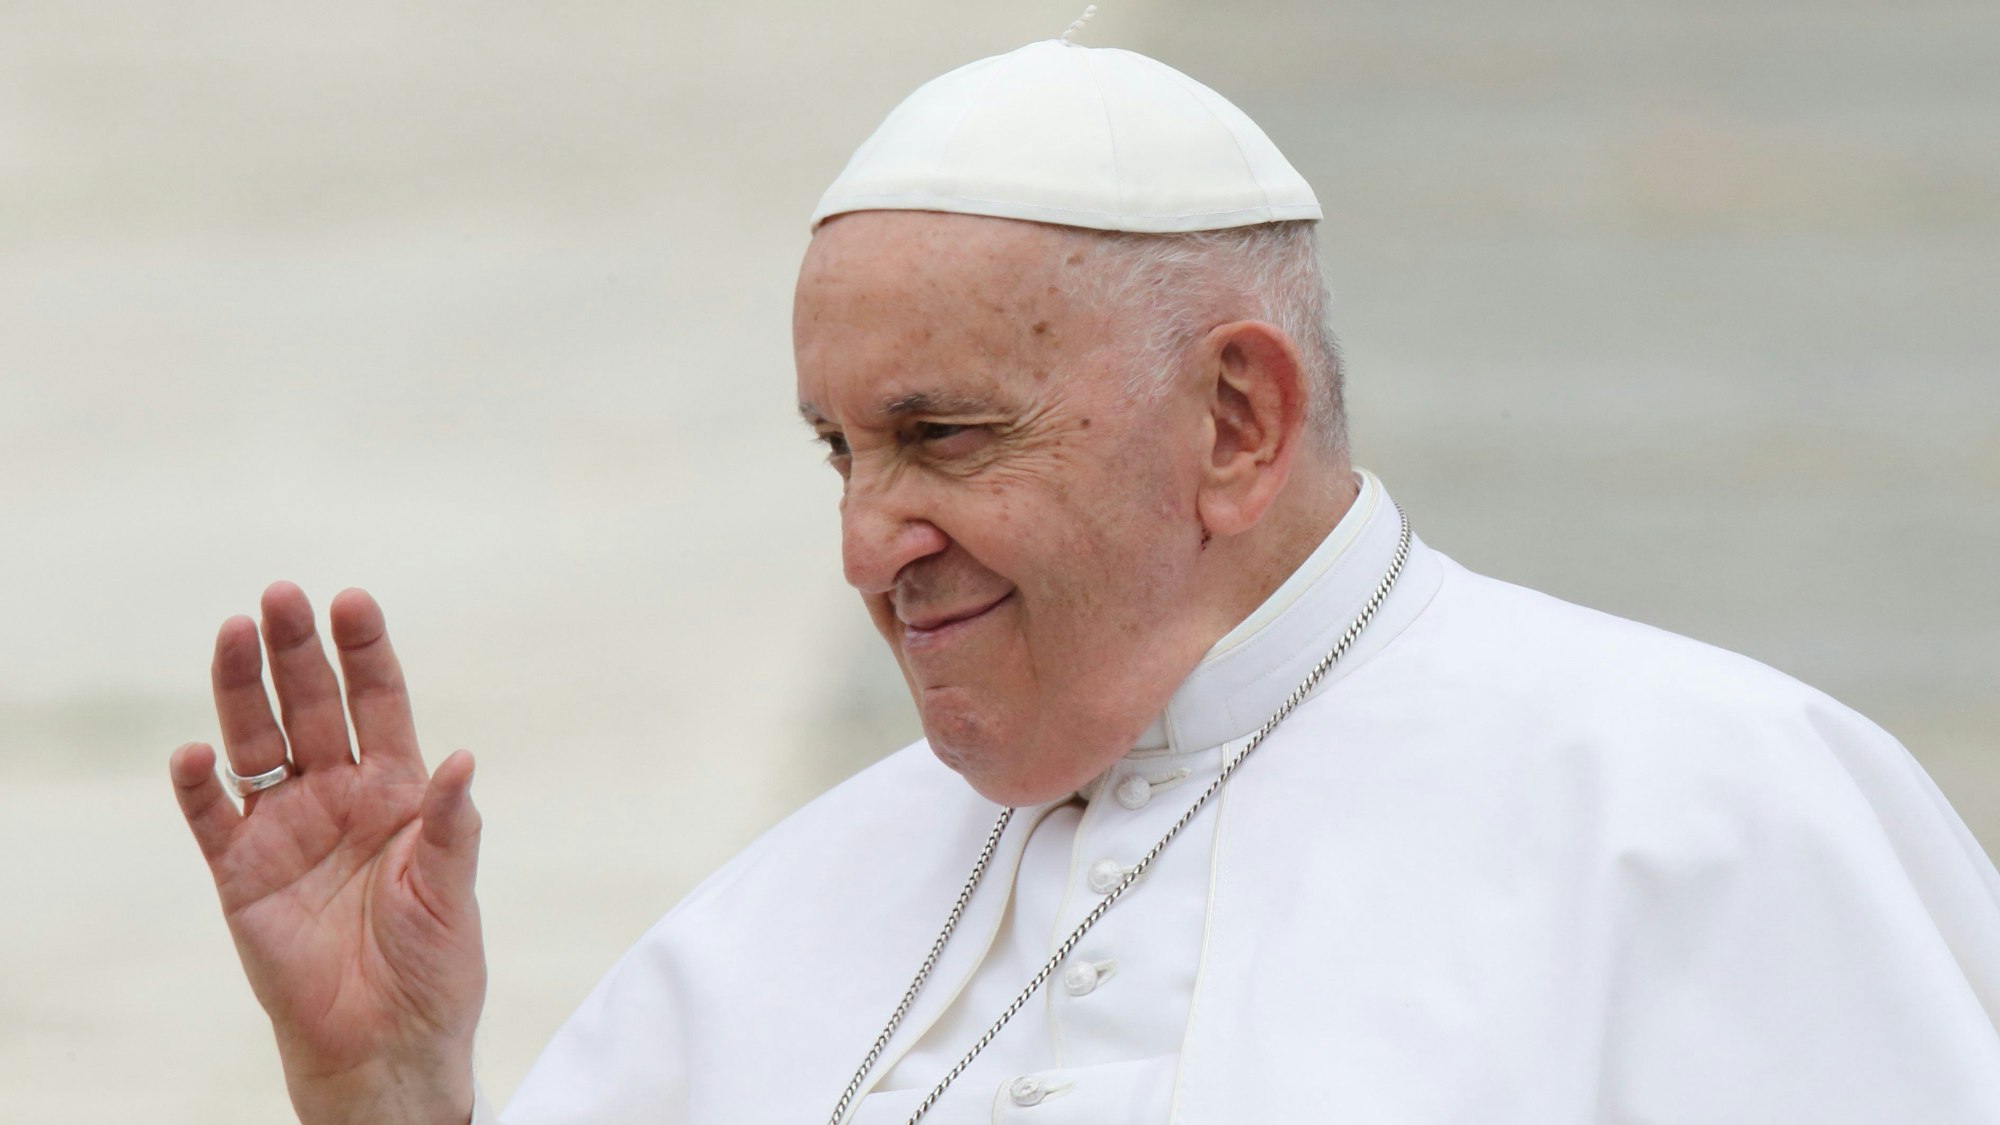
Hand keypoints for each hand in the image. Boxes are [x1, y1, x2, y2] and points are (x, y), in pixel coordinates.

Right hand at [170, 583, 482, 1124]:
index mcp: (398, 789)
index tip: (352, 600)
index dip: (366, 652)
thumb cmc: (433, 964)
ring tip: (232, 633)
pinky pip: (212, 816)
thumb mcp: (452, 888)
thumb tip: (462, 757)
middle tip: (281, 596)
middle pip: (312, 706)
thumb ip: (452, 823)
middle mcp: (338, 795)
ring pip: (256, 741)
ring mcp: (285, 828)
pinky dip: (199, 784)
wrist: (386, 1040)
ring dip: (241, 689)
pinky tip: (195, 750)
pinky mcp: (241, 872)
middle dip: (298, 651)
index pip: (379, 703)